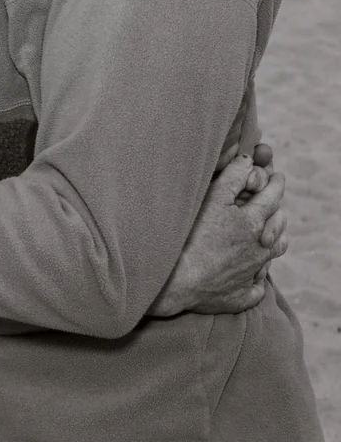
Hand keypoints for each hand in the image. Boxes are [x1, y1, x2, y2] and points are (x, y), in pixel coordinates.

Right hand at [148, 154, 288, 316]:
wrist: (178, 281)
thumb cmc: (192, 237)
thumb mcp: (212, 198)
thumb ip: (233, 177)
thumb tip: (247, 161)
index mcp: (254, 223)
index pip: (273, 196)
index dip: (276, 183)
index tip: (277, 176)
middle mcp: (259, 248)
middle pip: (278, 224)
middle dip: (277, 209)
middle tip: (273, 202)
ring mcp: (252, 273)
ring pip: (274, 253)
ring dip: (275, 238)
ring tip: (269, 233)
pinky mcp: (242, 295)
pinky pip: (257, 284)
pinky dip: (257, 275)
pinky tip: (251, 271)